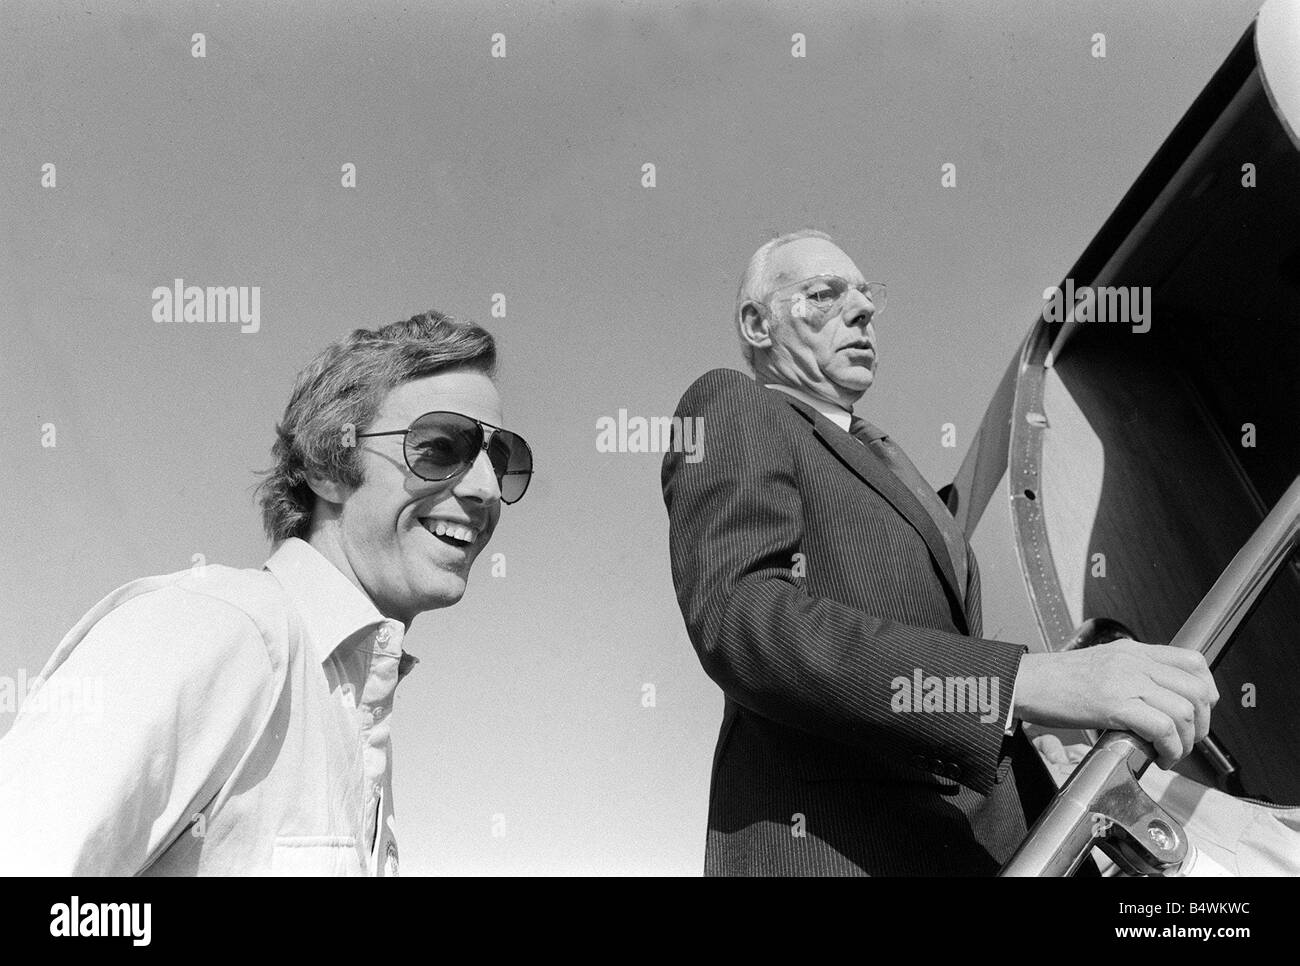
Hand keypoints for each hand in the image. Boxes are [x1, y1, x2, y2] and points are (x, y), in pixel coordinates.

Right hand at [1012, 640, 1218, 769]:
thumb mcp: (1101, 664)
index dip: (1206, 690)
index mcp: (1132, 651)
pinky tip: (1158, 757)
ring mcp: (1125, 681)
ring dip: (1186, 741)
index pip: (1192, 661)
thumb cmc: (1056, 680)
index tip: (1198, 712)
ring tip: (1170, 753)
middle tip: (1187, 741)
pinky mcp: (1114, 704)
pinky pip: (1162, 728)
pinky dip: (1169, 748)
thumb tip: (1158, 699)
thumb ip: (1131, 673)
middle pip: (1196, 689)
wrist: (1025, 682)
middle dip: (1202, 723)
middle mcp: (1134, 662)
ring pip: (1183, 711)